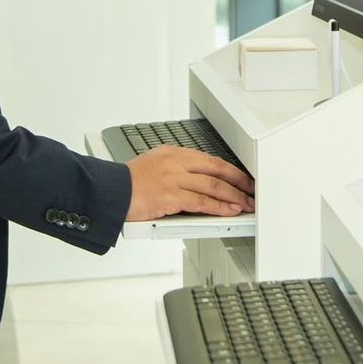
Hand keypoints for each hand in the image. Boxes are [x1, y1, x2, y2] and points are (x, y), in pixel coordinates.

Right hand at [126, 147, 254, 219]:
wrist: (110, 191)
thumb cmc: (128, 183)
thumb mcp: (154, 165)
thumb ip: (176, 171)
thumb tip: (198, 182)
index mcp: (174, 153)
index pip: (210, 160)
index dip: (230, 170)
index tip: (242, 177)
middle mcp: (176, 163)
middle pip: (217, 170)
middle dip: (239, 182)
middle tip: (252, 190)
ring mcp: (174, 179)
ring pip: (213, 186)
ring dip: (234, 196)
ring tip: (247, 204)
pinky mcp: (171, 197)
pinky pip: (201, 202)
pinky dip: (219, 207)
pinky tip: (230, 211)